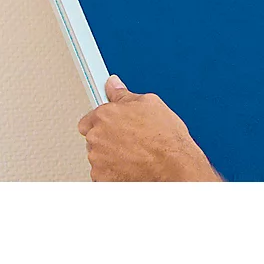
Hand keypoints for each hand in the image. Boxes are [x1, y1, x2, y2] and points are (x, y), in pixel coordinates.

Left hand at [77, 76, 221, 181]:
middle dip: (107, 138)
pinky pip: (102, 175)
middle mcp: (97, 137)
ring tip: (134, 154)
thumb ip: (123, 95)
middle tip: (128, 140)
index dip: (102, 122)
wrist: (174, 167)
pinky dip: (113, 173)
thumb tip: (113, 85)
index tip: (111, 124)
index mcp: (105, 115)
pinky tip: (131, 167)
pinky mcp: (102, 179)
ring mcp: (98, 160)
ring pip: (98, 157)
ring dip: (109, 156)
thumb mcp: (149, 103)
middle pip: (93, 138)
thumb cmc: (165, 138)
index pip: (89, 117)